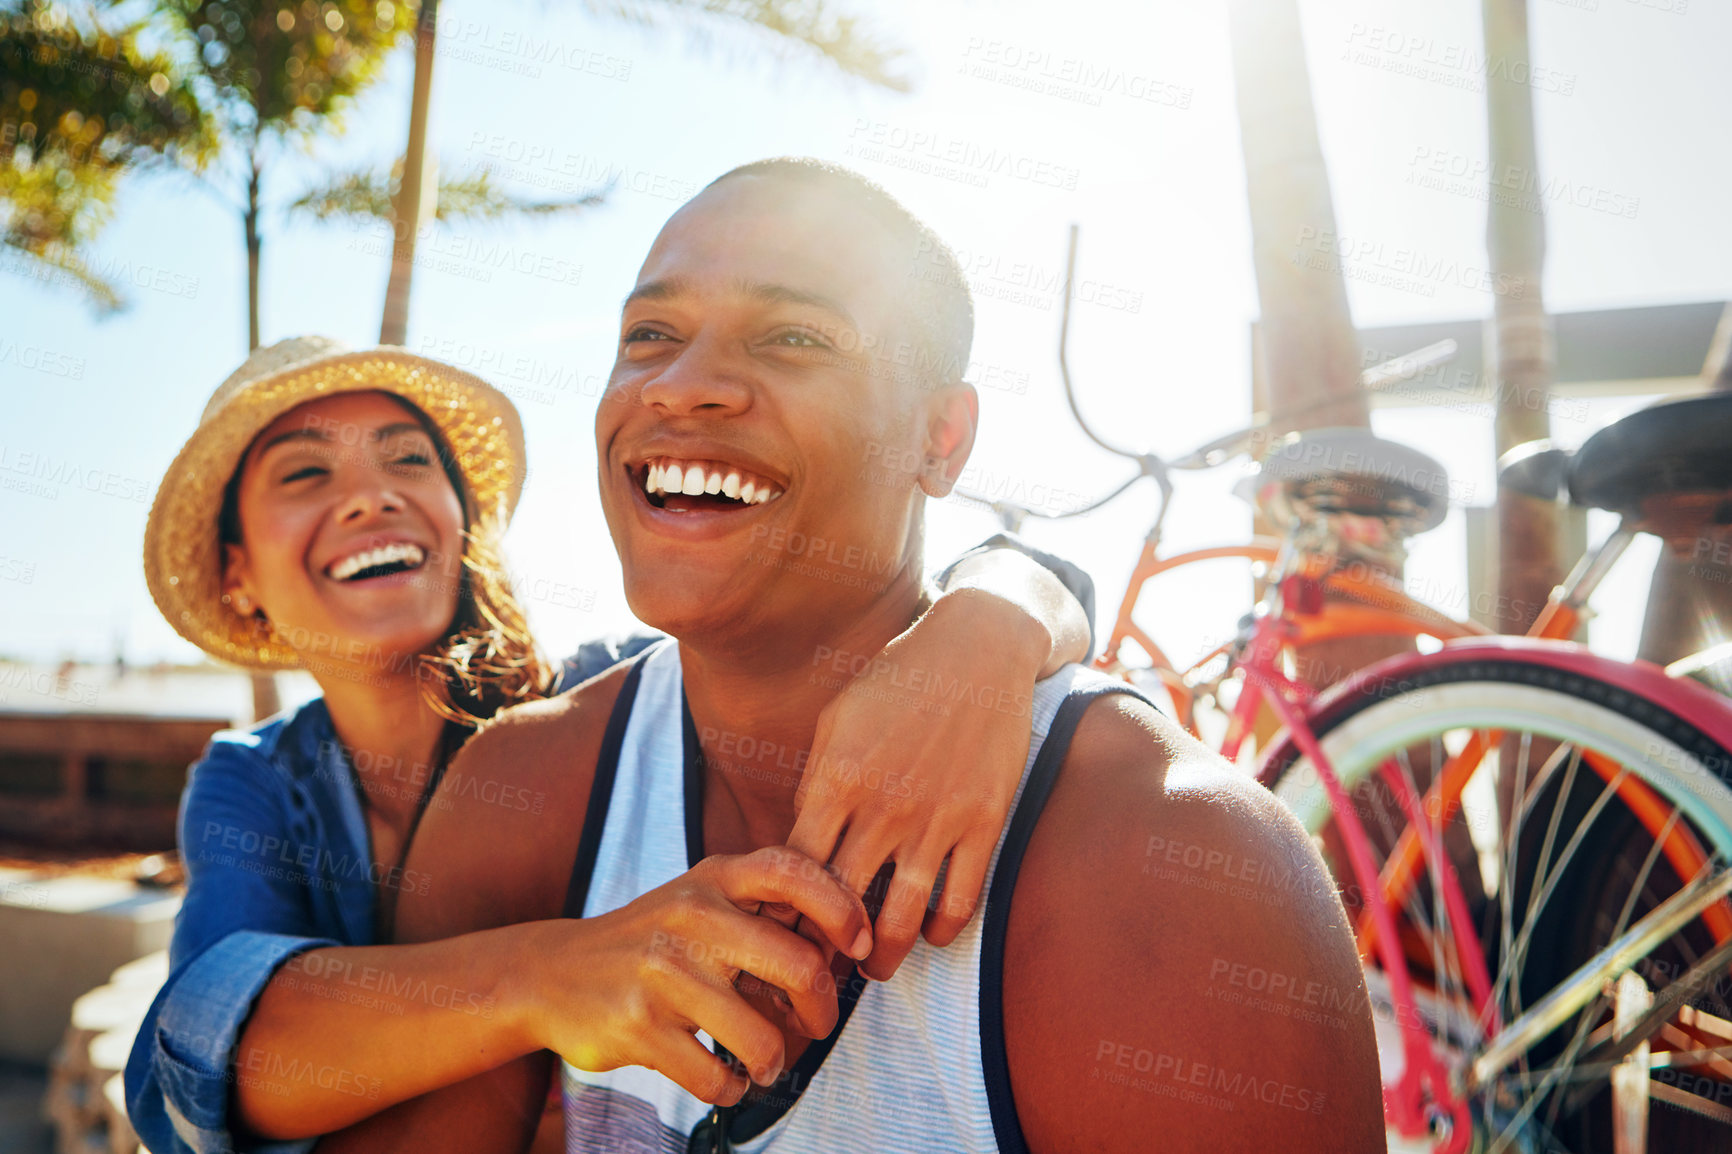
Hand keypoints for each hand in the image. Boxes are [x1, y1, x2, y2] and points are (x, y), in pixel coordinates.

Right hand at [518, 847, 870, 1105]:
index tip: (856, 945)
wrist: (550, 973)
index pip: (793, 873)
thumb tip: (842, 943)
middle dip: (821, 1008)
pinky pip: (715, 1077)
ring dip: (774, 1061)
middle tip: (816, 1022)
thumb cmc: (649, 939)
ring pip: (762, 1037)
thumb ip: (762, 906)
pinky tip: (724, 1077)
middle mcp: (691, 917)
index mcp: (713, 878)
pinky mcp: (640, 1027)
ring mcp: (664, 973)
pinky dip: (730, 1087)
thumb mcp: (699, 896)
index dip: (841, 908)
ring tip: (764, 1060)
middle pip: (799, 965)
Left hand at [788, 589, 1051, 980]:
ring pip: (900, 919)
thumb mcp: (838, 719)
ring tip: (875, 969)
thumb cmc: (898, 679)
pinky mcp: (984, 822)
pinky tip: (928, 935)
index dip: (784, 911)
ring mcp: (936, 818)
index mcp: (836, 779)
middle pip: (841, 905)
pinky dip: (941, 931)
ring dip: (883, 958)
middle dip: (825, 948)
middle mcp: (882, 806)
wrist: (977, 649)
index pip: (796, 869)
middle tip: (819, 971)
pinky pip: (960, 900)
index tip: (780, 933)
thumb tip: (798, 843)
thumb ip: (816, 782)